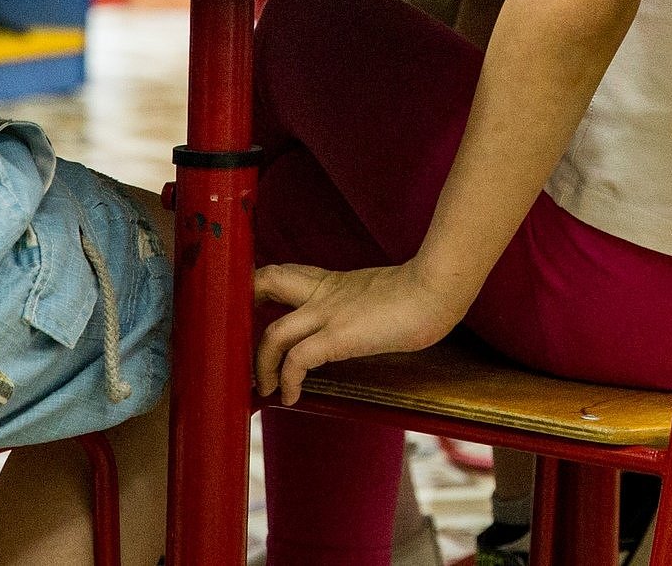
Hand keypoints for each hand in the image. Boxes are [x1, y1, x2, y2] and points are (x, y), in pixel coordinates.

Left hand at [253, 261, 464, 405]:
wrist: (438, 289)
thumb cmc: (424, 294)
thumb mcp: (382, 295)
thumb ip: (363, 305)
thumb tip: (367, 323)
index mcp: (333, 282)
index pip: (285, 274)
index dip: (259, 288)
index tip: (250, 311)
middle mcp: (323, 293)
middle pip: (264, 281)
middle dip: (240, 306)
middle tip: (233, 338)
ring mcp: (328, 313)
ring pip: (271, 333)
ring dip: (260, 365)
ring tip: (263, 388)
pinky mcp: (337, 336)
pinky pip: (296, 361)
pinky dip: (286, 382)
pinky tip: (291, 397)